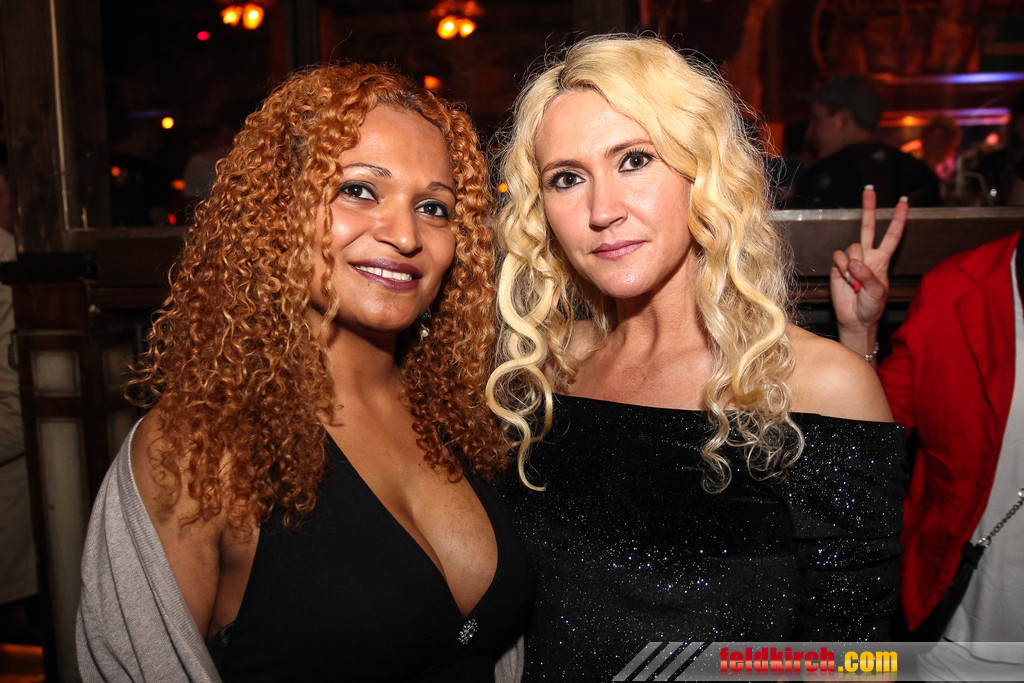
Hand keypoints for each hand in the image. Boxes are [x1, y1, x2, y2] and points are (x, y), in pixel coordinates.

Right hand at [830, 186, 907, 349]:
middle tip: (869, 190)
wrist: (854, 319)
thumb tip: (853, 262)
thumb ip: (867, 275)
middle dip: (869, 208)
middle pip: (868, 227)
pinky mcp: (837, 266)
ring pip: (852, 248)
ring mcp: (852, 260)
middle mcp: (867, 256)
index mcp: (883, 260)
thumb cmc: (871, 307)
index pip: (892, 235)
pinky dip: (841, 269)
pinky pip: (838, 258)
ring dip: (853, 265)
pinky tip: (845, 280)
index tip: (903, 202)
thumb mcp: (877, 292)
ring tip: (855, 281)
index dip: (898, 218)